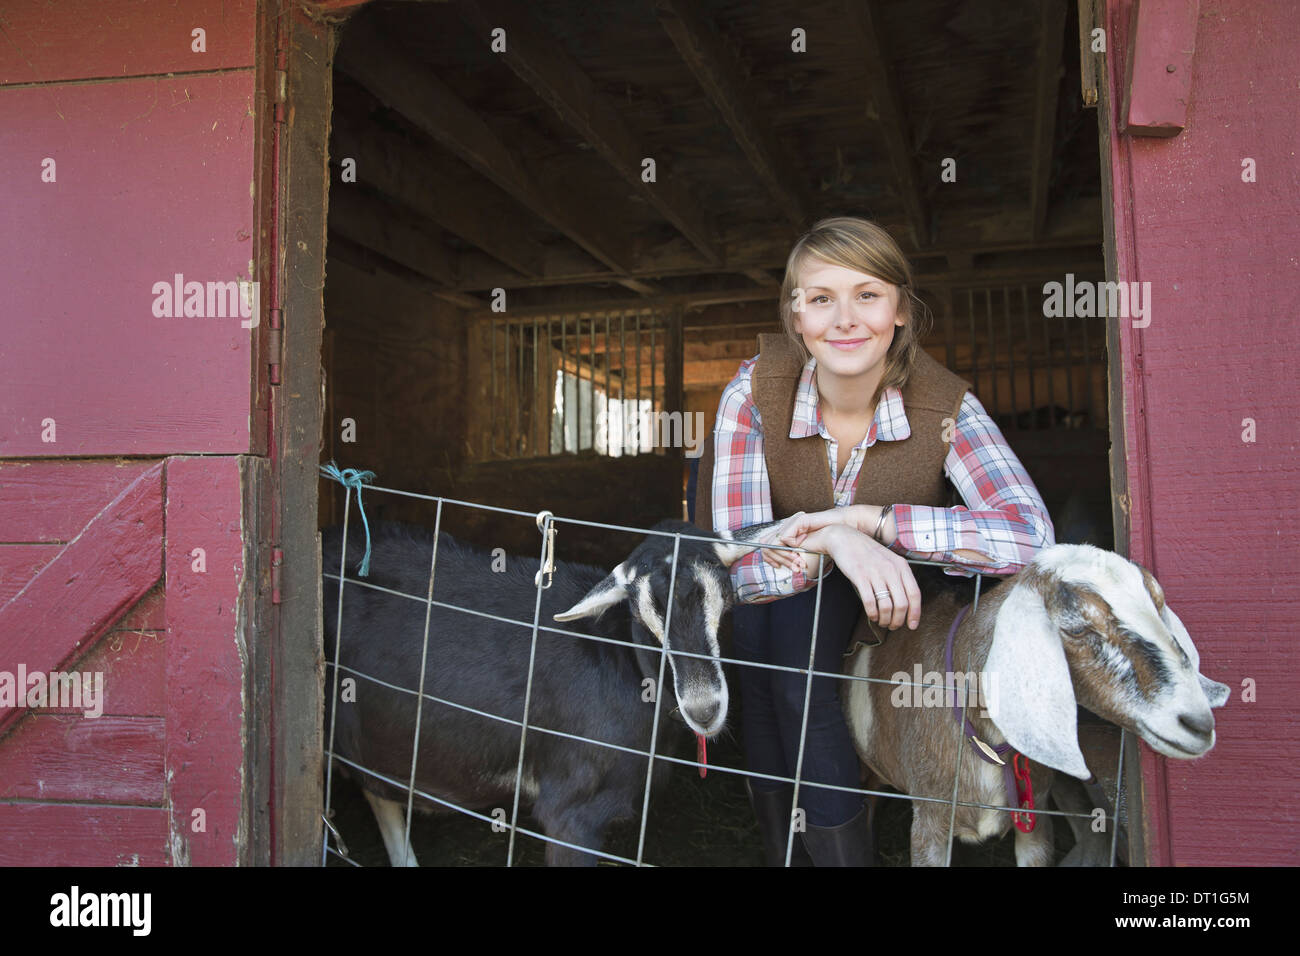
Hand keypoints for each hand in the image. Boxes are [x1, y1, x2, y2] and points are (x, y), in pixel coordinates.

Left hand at [760, 508, 858, 571]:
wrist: (840, 530)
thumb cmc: (823, 542)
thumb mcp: (802, 553)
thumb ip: (790, 556)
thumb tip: (777, 564)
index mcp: (785, 533)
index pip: (765, 544)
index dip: (768, 557)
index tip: (778, 566)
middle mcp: (785, 526)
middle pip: (766, 544)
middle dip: (780, 559)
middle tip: (795, 566)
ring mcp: (791, 522)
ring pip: (774, 543)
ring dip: (786, 555)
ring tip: (799, 560)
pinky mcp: (798, 520)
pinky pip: (785, 538)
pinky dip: (791, 548)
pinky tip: (802, 550)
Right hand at [796, 525, 921, 630]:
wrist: (845, 538)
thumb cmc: (868, 552)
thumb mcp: (890, 561)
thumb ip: (899, 578)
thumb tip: (905, 603)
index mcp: (901, 566)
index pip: (915, 594)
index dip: (915, 613)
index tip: (912, 625)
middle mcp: (891, 569)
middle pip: (902, 604)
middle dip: (898, 620)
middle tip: (893, 626)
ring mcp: (875, 573)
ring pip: (887, 606)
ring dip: (885, 619)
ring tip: (881, 621)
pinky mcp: (860, 576)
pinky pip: (869, 601)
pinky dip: (872, 613)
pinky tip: (871, 615)